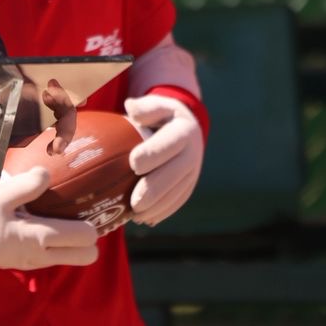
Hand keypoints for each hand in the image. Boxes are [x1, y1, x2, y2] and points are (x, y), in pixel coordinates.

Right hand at [0, 167, 98, 269]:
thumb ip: (25, 185)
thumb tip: (47, 174)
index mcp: (38, 237)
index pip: (85, 237)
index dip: (91, 223)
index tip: (83, 207)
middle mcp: (41, 255)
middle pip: (87, 255)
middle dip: (89, 238)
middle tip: (79, 217)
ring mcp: (35, 262)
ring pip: (74, 259)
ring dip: (75, 243)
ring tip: (64, 220)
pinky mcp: (27, 263)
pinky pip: (55, 257)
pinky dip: (59, 245)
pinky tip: (45, 224)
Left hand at [125, 93, 204, 225]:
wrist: (183, 127)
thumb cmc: (159, 115)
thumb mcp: (154, 105)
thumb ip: (145, 108)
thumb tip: (131, 107)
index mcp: (184, 129)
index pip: (171, 142)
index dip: (154, 153)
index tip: (133, 163)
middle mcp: (193, 152)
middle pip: (176, 172)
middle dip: (156, 189)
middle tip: (135, 202)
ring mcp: (194, 170)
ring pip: (179, 191)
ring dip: (159, 206)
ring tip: (136, 216)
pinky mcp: (190, 184)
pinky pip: (179, 199)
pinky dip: (164, 211)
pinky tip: (148, 219)